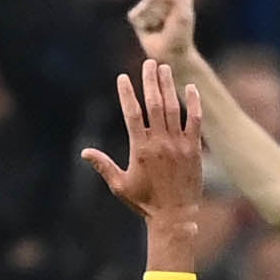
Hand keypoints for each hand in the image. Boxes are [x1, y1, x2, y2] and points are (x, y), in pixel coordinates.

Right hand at [83, 55, 204, 224]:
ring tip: (164, 69)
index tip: (123, 78)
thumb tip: (84, 152)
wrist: (175, 216)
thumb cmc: (144, 203)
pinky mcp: (194, 149)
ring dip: (168, 86)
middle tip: (149, 63)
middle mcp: (160, 143)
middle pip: (154, 104)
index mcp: (140, 149)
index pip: (132, 114)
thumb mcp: (120, 185)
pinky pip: (195, 121)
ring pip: (174, 108)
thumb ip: (103, 165)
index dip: (127, 94)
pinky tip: (190, 88)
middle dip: (150, 81)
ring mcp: (178, 144)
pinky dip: (193, 103)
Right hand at [126, 0, 197, 71]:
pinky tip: (148, 29)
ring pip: (145, 6)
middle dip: (162, 13)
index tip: (180, 17)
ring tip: (159, 27)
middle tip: (169, 24)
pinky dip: (141, 24)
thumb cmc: (180, 35)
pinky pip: (134, 15)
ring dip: (153, 20)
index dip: (173, 7)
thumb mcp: (183, 14)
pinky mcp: (136, 16)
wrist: (171, 55)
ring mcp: (148, 5)